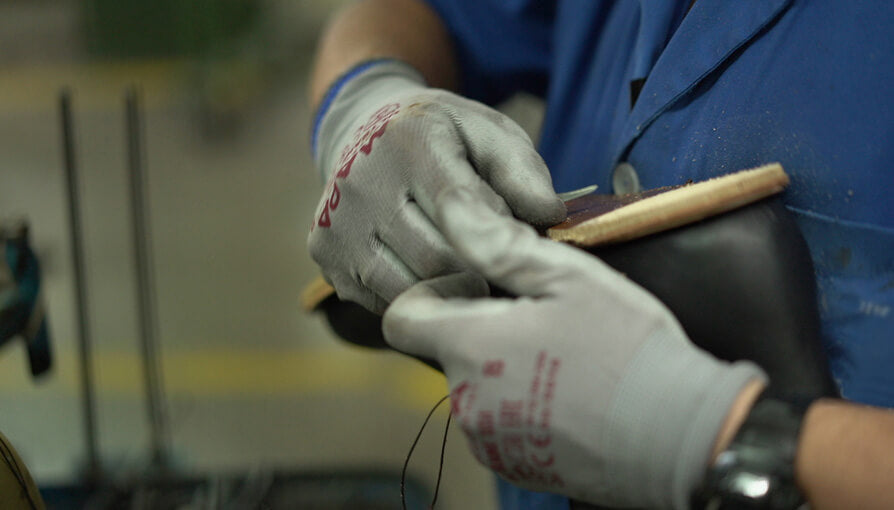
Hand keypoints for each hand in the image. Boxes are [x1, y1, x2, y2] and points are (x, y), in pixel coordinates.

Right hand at [309, 60, 564, 312]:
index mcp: (409, 140)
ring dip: (449, 293)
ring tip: (474, 279)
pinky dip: (416, 297)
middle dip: (479, 271)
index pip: (458, 208)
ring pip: (408, 289)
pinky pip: (382, 301)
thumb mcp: (489, 133)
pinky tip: (434, 279)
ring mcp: (336, 222)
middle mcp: (360, 180)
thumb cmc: (442, 137)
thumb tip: (548, 217)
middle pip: (436, 259)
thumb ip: (521, 171)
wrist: (366, 129)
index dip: (497, 238)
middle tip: (504, 274)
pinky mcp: (326, 254)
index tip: (522, 252)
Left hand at [382, 187, 765, 508]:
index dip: (432, 293)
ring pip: (474, 384)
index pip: (402, 316)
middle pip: (443, 348)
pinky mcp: (513, 464)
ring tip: (561, 354)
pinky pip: (497, 421)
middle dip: (479, 325)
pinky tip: (567, 391)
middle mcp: (465, 400)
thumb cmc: (626, 350)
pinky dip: (519, 403)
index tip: (478, 286)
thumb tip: (451, 208)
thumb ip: (496, 243)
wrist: (676, 437)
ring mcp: (488, 438)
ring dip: (502, 365)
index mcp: (469, 347)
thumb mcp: (566, 277)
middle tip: (538, 314)